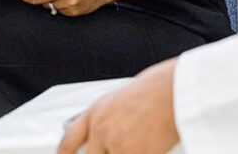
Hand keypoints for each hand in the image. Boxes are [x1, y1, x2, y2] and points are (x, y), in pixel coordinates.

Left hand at [58, 58, 179, 153]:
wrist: (173, 93)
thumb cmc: (157, 89)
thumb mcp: (122, 97)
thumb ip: (110, 116)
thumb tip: (112, 129)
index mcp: (96, 111)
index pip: (69, 139)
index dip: (64, 153)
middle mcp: (101, 129)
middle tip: (118, 147)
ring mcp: (116, 145)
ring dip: (128, 152)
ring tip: (142, 139)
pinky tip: (152, 146)